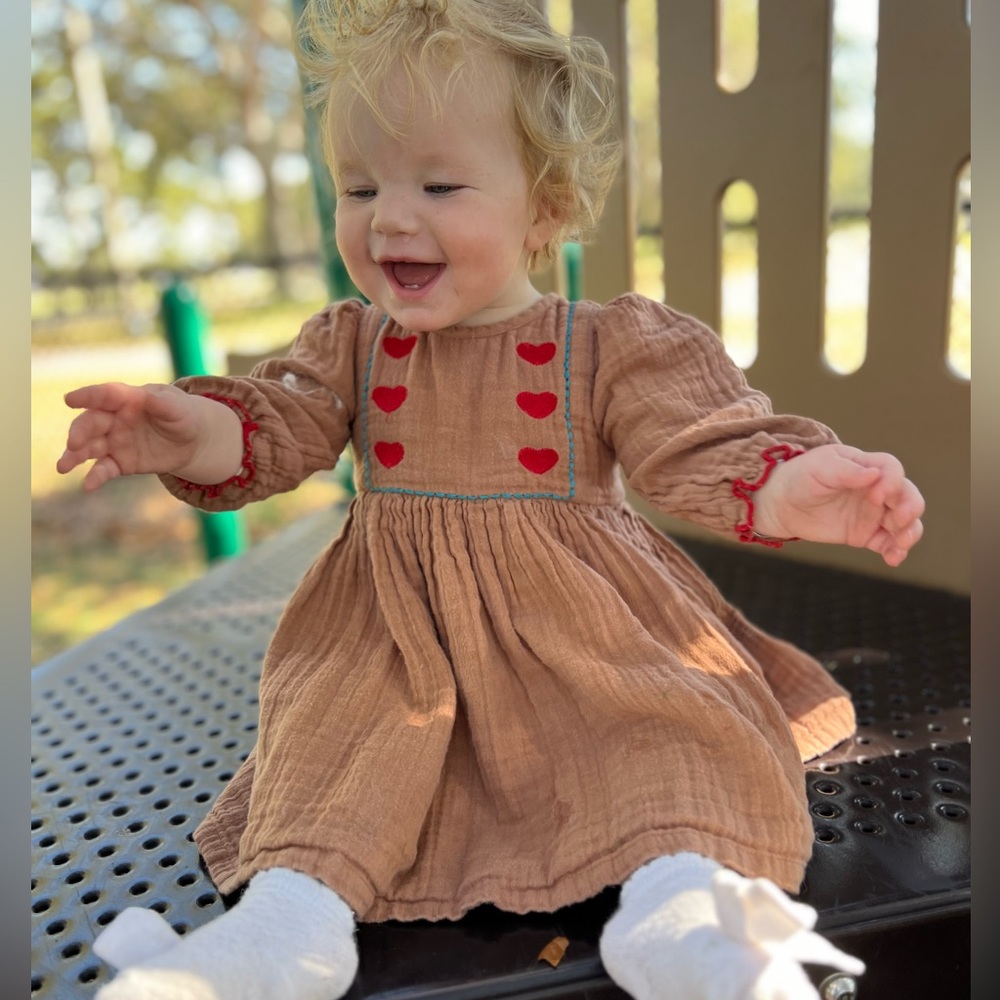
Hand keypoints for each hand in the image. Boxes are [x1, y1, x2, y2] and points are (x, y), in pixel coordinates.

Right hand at [57, 382, 241, 490]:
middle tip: (73, 443)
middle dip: (79, 432)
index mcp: (127, 399)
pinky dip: (95, 477)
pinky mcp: (120, 462)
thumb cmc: (182, 415)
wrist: (193, 441)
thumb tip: (144, 396)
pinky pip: (104, 469)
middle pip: (91, 423)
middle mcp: (114, 419)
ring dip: (74, 456)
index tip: (70, 400)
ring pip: (90, 448)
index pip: (105, 396)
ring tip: (62, 466)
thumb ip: (160, 403)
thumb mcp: (177, 408)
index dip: (87, 397)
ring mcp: (114, 441)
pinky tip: (88, 486)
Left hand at [752, 444, 924, 566]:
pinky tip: (893, 559)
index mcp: (866, 466)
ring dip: (910, 532)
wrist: (781, 504)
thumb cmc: (800, 477)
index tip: (877, 495)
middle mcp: (875, 489)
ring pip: (905, 522)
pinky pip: (889, 543)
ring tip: (900, 543)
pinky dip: (896, 551)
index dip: (892, 482)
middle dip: (910, 508)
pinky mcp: (865, 534)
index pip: (892, 469)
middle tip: (896, 520)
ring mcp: (873, 513)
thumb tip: (874, 474)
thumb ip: (846, 471)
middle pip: (907, 495)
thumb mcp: (819, 468)